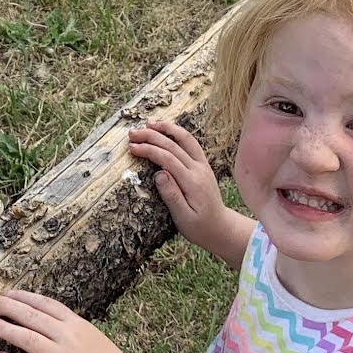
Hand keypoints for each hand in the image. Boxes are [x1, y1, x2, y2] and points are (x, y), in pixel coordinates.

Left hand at [0, 290, 141, 352]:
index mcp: (79, 325)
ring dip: (4, 329)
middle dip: (7, 307)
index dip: (24, 297)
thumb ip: (71, 331)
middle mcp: (69, 338)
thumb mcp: (94, 339)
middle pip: (31, 316)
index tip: (7, 293)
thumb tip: (46, 324)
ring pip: (26, 339)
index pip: (46, 304)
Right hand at [127, 118, 225, 246]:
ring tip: (149, 124)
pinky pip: (191, 143)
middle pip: (174, 145)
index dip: (149, 150)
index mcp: (192, 182)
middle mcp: (199, 169)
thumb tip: (159, 174)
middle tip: (132, 133)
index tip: (132, 148)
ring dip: (167, 129)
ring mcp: (203, 165)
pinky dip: (177, 133)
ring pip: (185, 139)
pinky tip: (167, 130)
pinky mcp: (203, 165)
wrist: (220, 228)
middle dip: (152, 136)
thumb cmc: (199, 227)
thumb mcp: (183, 218)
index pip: (168, 159)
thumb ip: (172, 196)